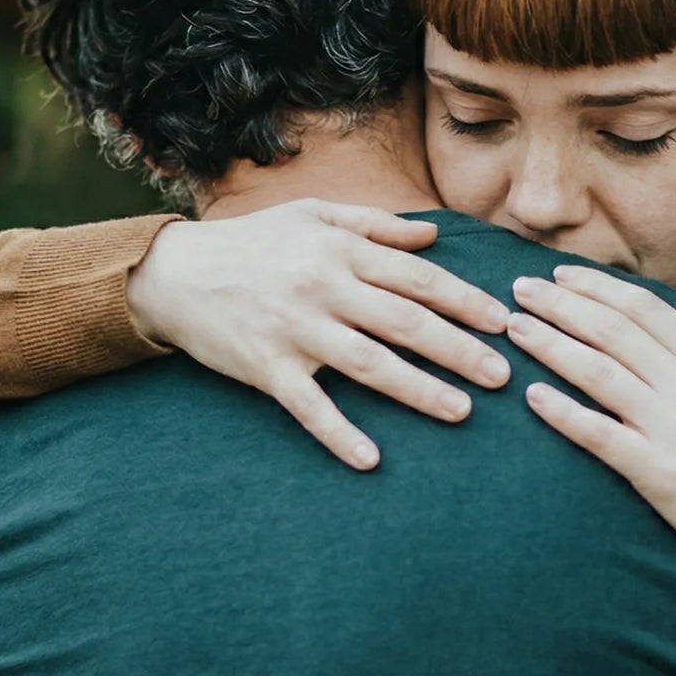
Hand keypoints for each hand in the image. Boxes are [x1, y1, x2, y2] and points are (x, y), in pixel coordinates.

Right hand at [127, 199, 511, 470]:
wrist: (173, 273)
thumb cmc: (252, 243)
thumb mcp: (313, 215)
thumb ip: (375, 224)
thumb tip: (434, 236)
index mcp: (340, 252)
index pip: (417, 277)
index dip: (464, 300)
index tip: (502, 321)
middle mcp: (324, 289)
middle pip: (405, 322)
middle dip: (459, 349)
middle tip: (501, 374)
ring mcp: (296, 331)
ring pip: (369, 364)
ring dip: (419, 389)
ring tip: (463, 410)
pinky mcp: (267, 368)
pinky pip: (309, 407)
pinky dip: (339, 434)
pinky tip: (372, 460)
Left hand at [508, 265, 675, 602]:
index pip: (643, 308)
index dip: (597, 286)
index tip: (562, 276)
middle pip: (610, 330)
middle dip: (558, 304)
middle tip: (520, 288)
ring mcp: (669, 431)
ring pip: (595, 373)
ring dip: (549, 345)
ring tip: (513, 328)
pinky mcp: (656, 475)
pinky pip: (597, 436)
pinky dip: (561, 413)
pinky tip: (531, 395)